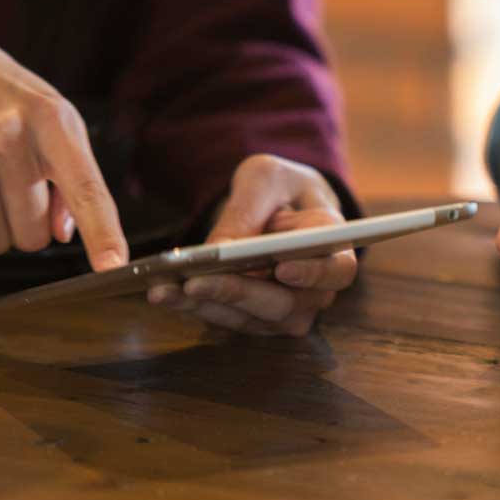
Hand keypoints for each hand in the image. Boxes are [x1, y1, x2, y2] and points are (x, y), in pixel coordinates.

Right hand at [0, 15, 126, 268]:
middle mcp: (8, 134)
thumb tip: (64, 235)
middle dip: (28, 225)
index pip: (86, 188)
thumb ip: (72, 178)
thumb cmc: (5, 96)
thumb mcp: (52, 120)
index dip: (103, 232)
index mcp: (53, 120)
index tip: (114, 265)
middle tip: (16, 187)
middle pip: (32, 235)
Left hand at [146, 155, 356, 335]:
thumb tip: (221, 249)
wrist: (276, 208)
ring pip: (254, 320)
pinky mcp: (259, 319)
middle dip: (238, 293)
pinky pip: (230, 321)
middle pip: (287, 304)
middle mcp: (317, 287)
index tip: (281, 268)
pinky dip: (195, 309)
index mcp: (333, 245)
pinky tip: (164, 293)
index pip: (335, 269)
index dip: (312, 273)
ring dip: (209, 306)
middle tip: (196, 282)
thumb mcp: (265, 178)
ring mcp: (290, 309)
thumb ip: (248, 208)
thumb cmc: (280, 189)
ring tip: (166, 289)